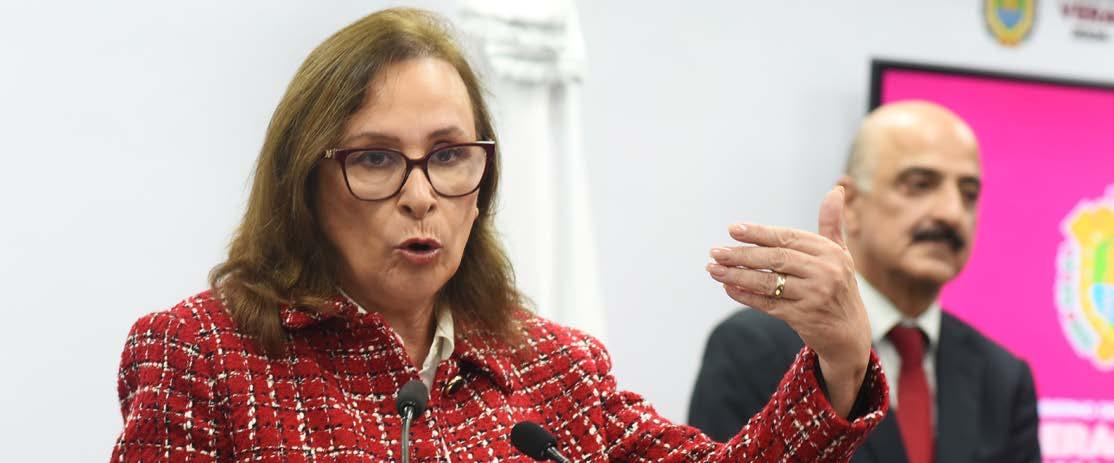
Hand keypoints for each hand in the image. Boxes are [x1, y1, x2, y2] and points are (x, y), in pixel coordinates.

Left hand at [705, 186, 870, 416]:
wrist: (850, 333)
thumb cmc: (839, 286)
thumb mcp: (840, 254)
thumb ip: (831, 224)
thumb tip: (836, 189)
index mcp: (830, 252)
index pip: (788, 238)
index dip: (759, 233)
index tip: (732, 229)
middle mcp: (825, 273)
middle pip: (775, 259)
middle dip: (741, 255)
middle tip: (715, 251)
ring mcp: (814, 296)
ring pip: (767, 282)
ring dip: (736, 275)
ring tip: (713, 269)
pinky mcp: (803, 317)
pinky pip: (767, 304)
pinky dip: (745, 295)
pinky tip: (728, 287)